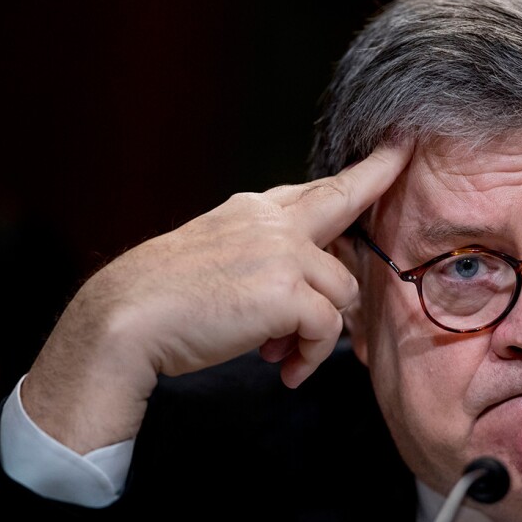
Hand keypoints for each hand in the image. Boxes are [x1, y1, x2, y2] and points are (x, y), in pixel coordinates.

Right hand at [21, 141, 412, 452]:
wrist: (126, 318)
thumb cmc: (165, 296)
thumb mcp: (218, 253)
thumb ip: (263, 252)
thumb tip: (305, 282)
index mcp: (253, 209)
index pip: (317, 186)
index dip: (363, 171)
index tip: (396, 151)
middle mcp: (272, 221)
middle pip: (344, 207)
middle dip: (375, 197)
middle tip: (392, 190)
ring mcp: (281, 253)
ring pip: (343, 288)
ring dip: (322, 329)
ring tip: (286, 353)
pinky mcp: (285, 292)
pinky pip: (327, 328)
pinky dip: (311, 356)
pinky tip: (287, 370)